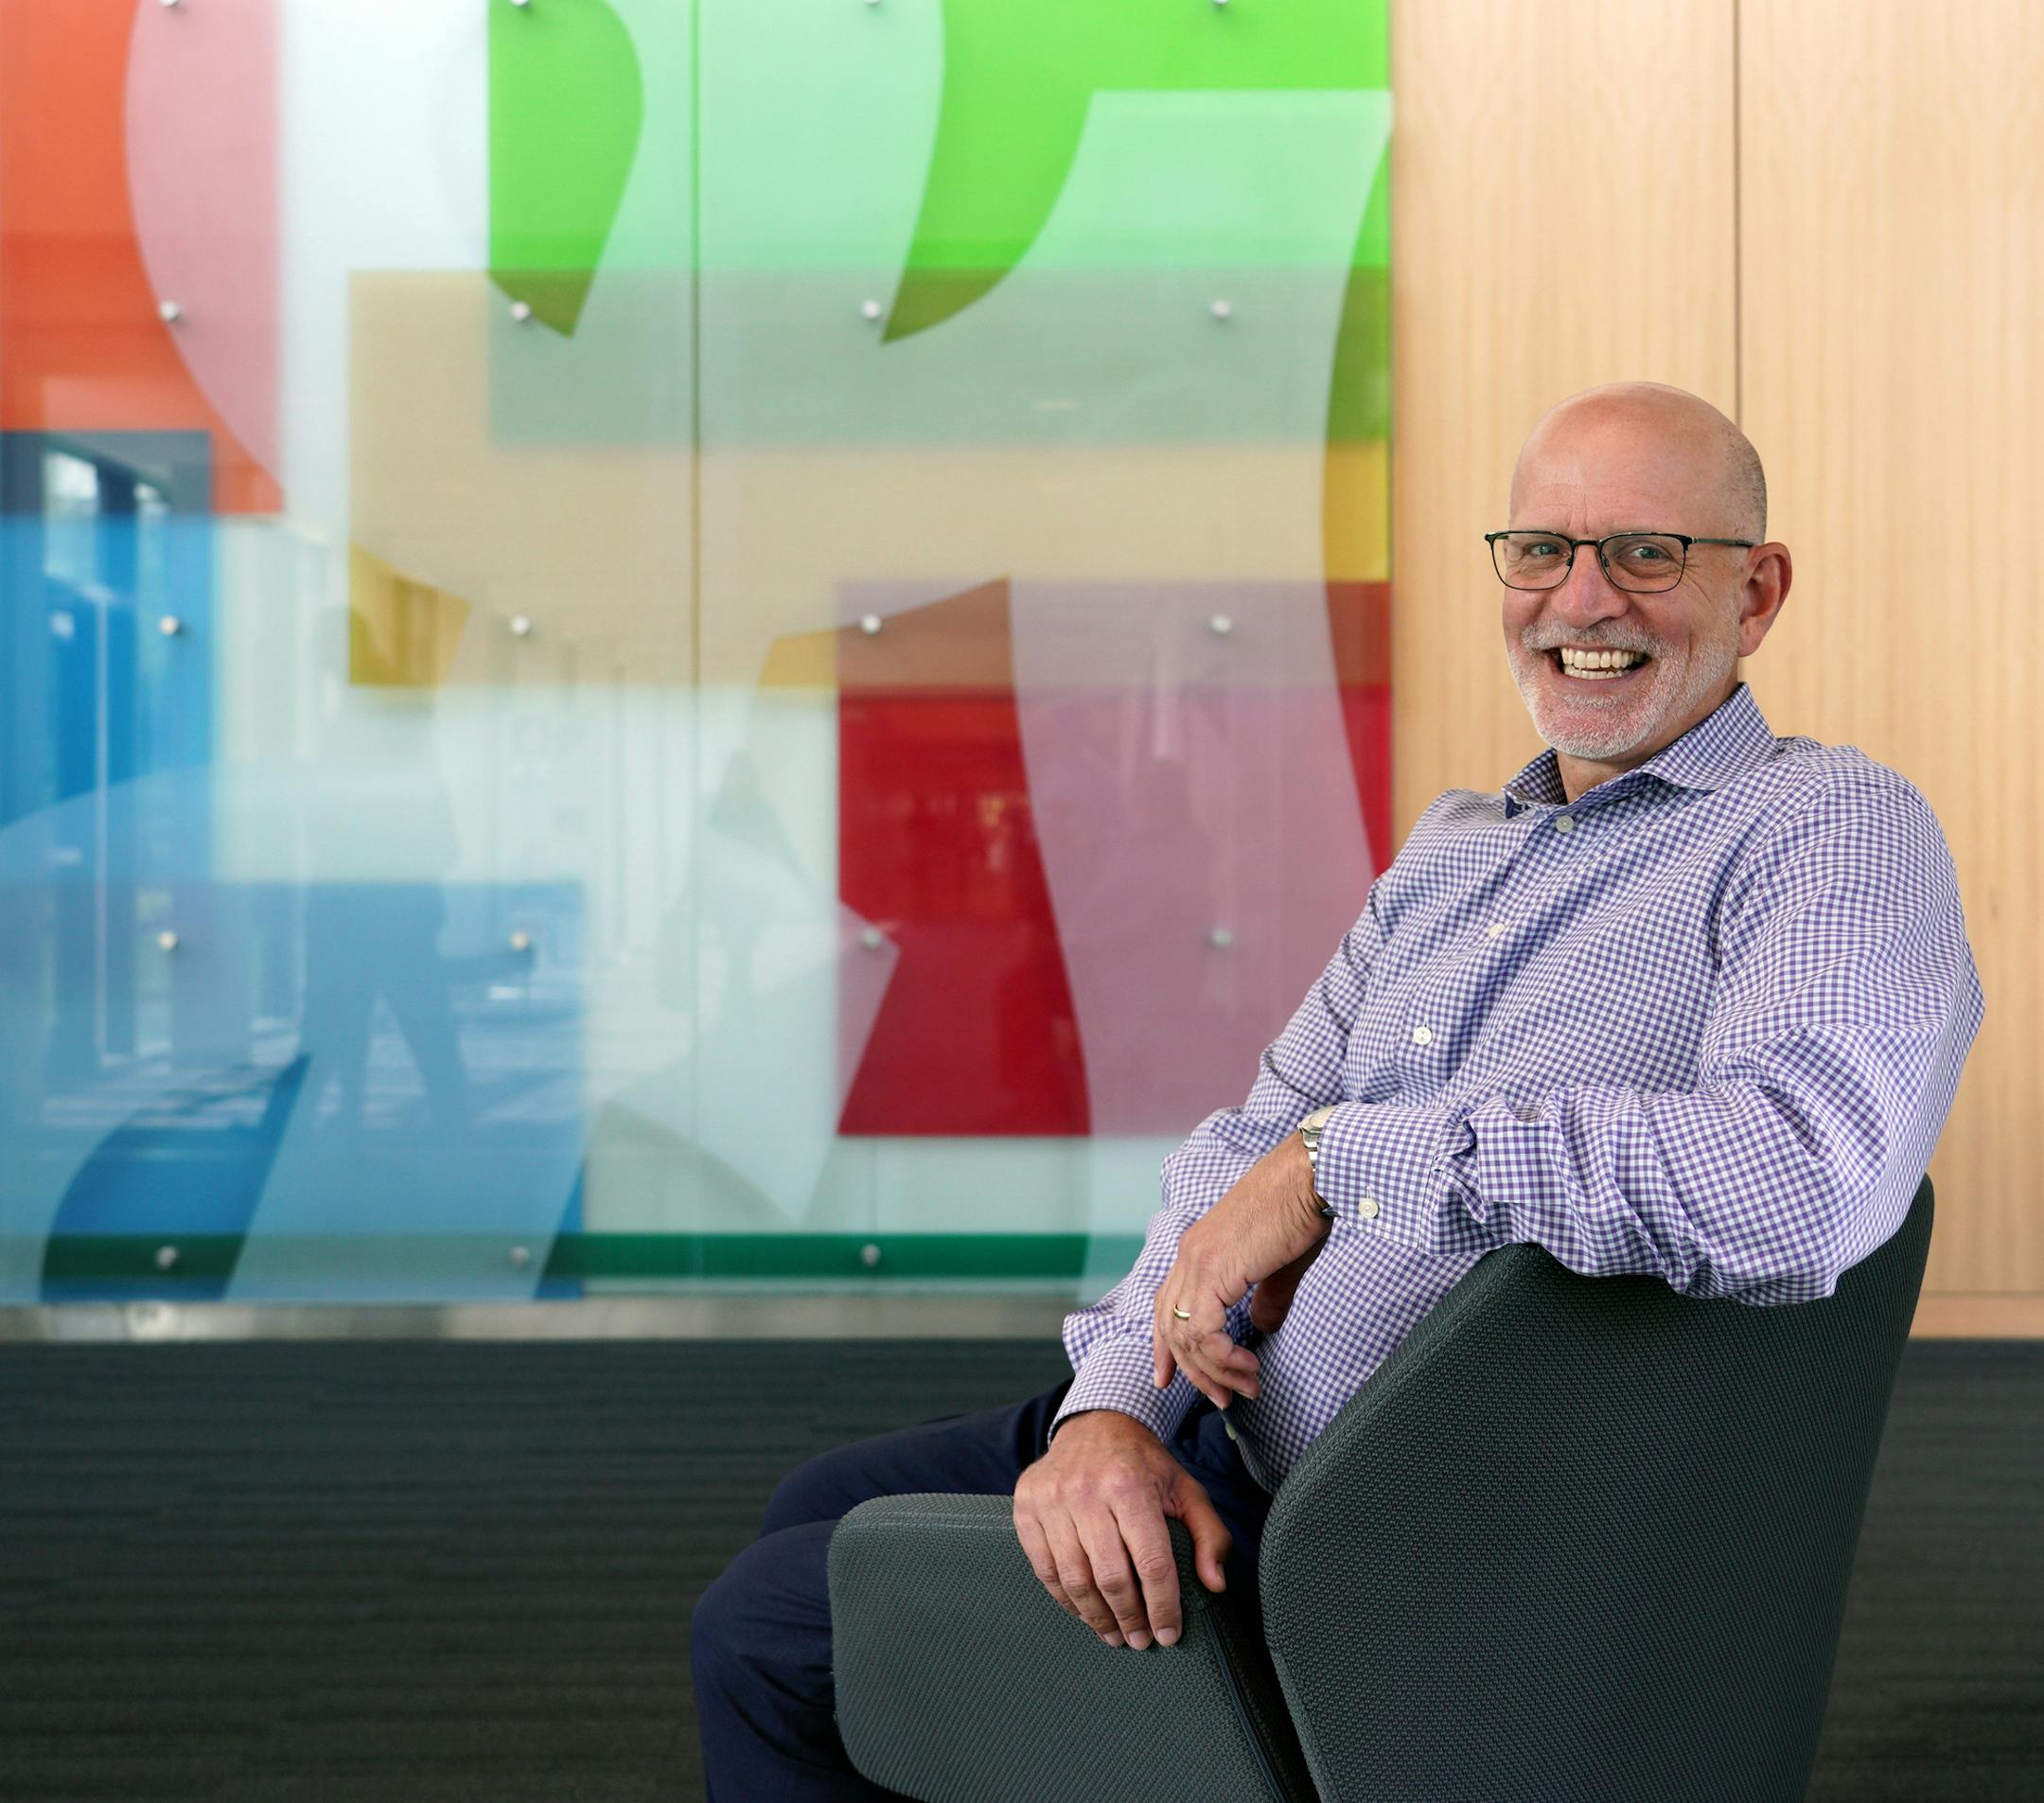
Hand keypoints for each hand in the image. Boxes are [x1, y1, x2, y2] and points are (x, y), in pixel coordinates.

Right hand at [1012, 1408, 1231, 1649]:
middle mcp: (1085, 1490)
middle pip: (1110, 1577)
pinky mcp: (1025, 1508)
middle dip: (1130, 1619)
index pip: (1150, 1562)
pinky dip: (1066, 1600)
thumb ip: (1210, 1536)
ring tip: (1115, 1635)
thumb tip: (1215, 1585)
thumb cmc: (1144, 1465)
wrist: (1094, 1425)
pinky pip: (1045, 1570)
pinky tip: (1086, 1612)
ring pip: (1074, 1579)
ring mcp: (1050, 1499)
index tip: (1168, 1634)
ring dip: (1097, 1617)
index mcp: (1130, 1484)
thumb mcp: (1186, 1490)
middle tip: (1141, 1641)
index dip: (1162, 1606)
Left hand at [1153, 1131, 1331, 1410]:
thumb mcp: (1278, 1264)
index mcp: (1199, 1248)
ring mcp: (1197, 1260)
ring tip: (1244, 1388)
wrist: (1310, 1176)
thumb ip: (1266, 1297)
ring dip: (1215, 1372)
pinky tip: (1246, 1367)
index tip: (1168, 1379)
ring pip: (1184, 1335)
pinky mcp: (1214, 1270)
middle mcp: (1190, 1254)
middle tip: (1223, 1398)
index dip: (1163, 1347)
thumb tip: (1261, 1326)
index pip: (1165, 1305)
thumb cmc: (1302, 1210)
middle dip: (1195, 1372)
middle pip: (1170, 1328)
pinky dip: (1222, 1357)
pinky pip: (1203, 1331)